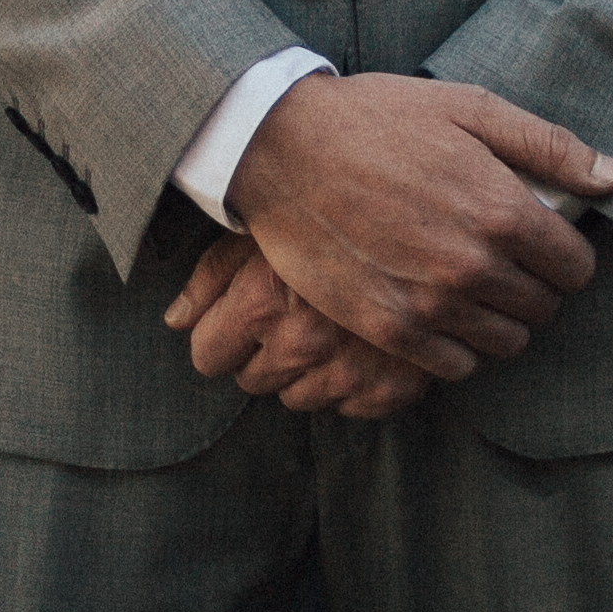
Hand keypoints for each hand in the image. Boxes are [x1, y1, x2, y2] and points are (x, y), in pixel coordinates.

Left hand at [163, 235, 432, 418]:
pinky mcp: (395, 388)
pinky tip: (362, 340)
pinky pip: (351, 407)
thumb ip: (211, 277)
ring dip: (307, 370)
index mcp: (262, 301)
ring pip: (299, 398)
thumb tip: (175, 322)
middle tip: (291, 310)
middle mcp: (302, 343)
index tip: (239, 315)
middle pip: (252, 380)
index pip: (207, 356)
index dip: (219, 334)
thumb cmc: (333, 204)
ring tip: (328, 322)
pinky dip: (354, 380)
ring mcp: (351, 370)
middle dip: (264, 351)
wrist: (437, 208)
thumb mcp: (265, 224)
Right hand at [218, 73, 612, 384]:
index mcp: (502, 209)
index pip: (576, 267)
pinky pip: (455, 367)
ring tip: (474, 287)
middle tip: (505, 260)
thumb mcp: (469, 109)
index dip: (566, 254)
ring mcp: (430, 304)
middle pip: (544, 307)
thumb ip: (548, 147)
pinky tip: (441, 312)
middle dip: (535, 285)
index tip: (543, 241)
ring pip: (506, 343)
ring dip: (501, 319)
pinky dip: (459, 347)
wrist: (282, 148)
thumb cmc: (377, 119)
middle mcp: (473, 266)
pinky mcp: (388, 328)